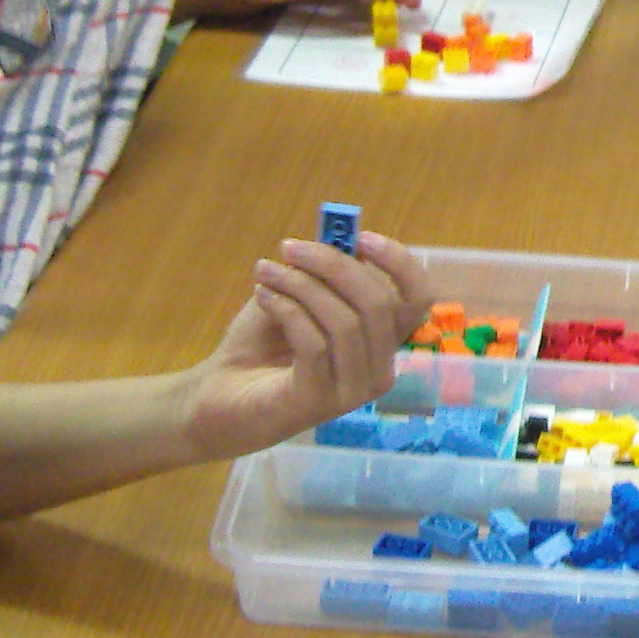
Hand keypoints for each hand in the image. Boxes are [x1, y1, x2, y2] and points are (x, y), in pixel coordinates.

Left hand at [187, 224, 429, 453]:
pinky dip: (287, 309)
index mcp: (382, 340)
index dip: (398, 263)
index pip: (418, 300)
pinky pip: (314, 344)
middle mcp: (379, 369)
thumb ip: (324, 272)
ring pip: (345, 322)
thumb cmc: (264, 344)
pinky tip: (263, 296)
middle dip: (333, 265)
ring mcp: (353, 391)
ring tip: (266, 272)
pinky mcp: (320, 402)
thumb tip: (342, 235)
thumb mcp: (298, 296)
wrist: (220, 395)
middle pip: (378, 304)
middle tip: (290, 248)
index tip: (360, 237)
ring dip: (301, 285)